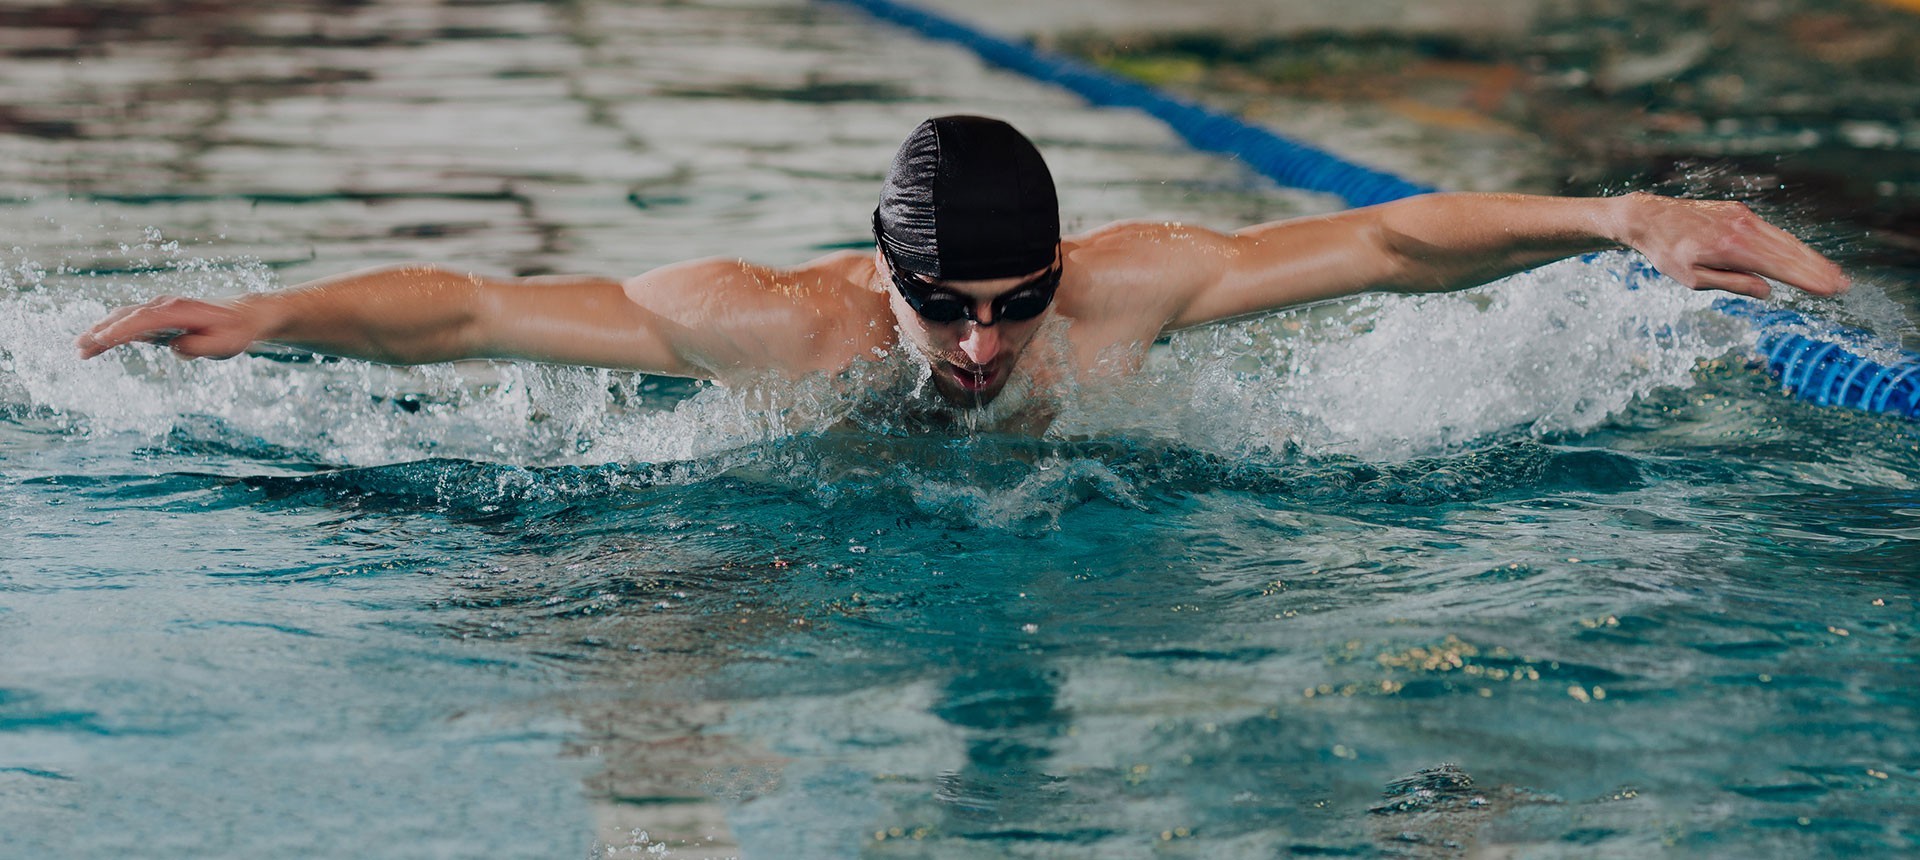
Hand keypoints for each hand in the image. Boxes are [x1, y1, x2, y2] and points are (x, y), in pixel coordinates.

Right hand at [75, 295, 267, 359]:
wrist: (241, 315)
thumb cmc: (233, 332)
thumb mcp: (224, 345)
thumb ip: (200, 347)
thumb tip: (175, 347)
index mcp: (179, 311)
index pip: (144, 319)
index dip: (122, 329)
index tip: (101, 340)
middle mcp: (164, 305)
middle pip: (125, 317)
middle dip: (101, 332)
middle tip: (78, 348)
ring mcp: (158, 308)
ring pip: (122, 318)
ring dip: (100, 331)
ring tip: (79, 349)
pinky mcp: (156, 316)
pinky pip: (128, 322)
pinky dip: (111, 331)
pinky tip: (97, 344)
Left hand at [1615, 193, 1849, 299]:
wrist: (1649, 218)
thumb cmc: (1667, 253)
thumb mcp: (1693, 279)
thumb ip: (1732, 283)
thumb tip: (1767, 291)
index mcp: (1732, 249)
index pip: (1780, 267)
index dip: (1808, 279)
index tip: (1832, 290)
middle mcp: (1743, 229)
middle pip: (1790, 252)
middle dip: (1818, 270)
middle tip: (1843, 286)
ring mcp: (1743, 218)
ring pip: (1784, 240)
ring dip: (1810, 257)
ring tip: (1832, 273)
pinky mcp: (1740, 212)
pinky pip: (1772, 231)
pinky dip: (1791, 245)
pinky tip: (1804, 257)